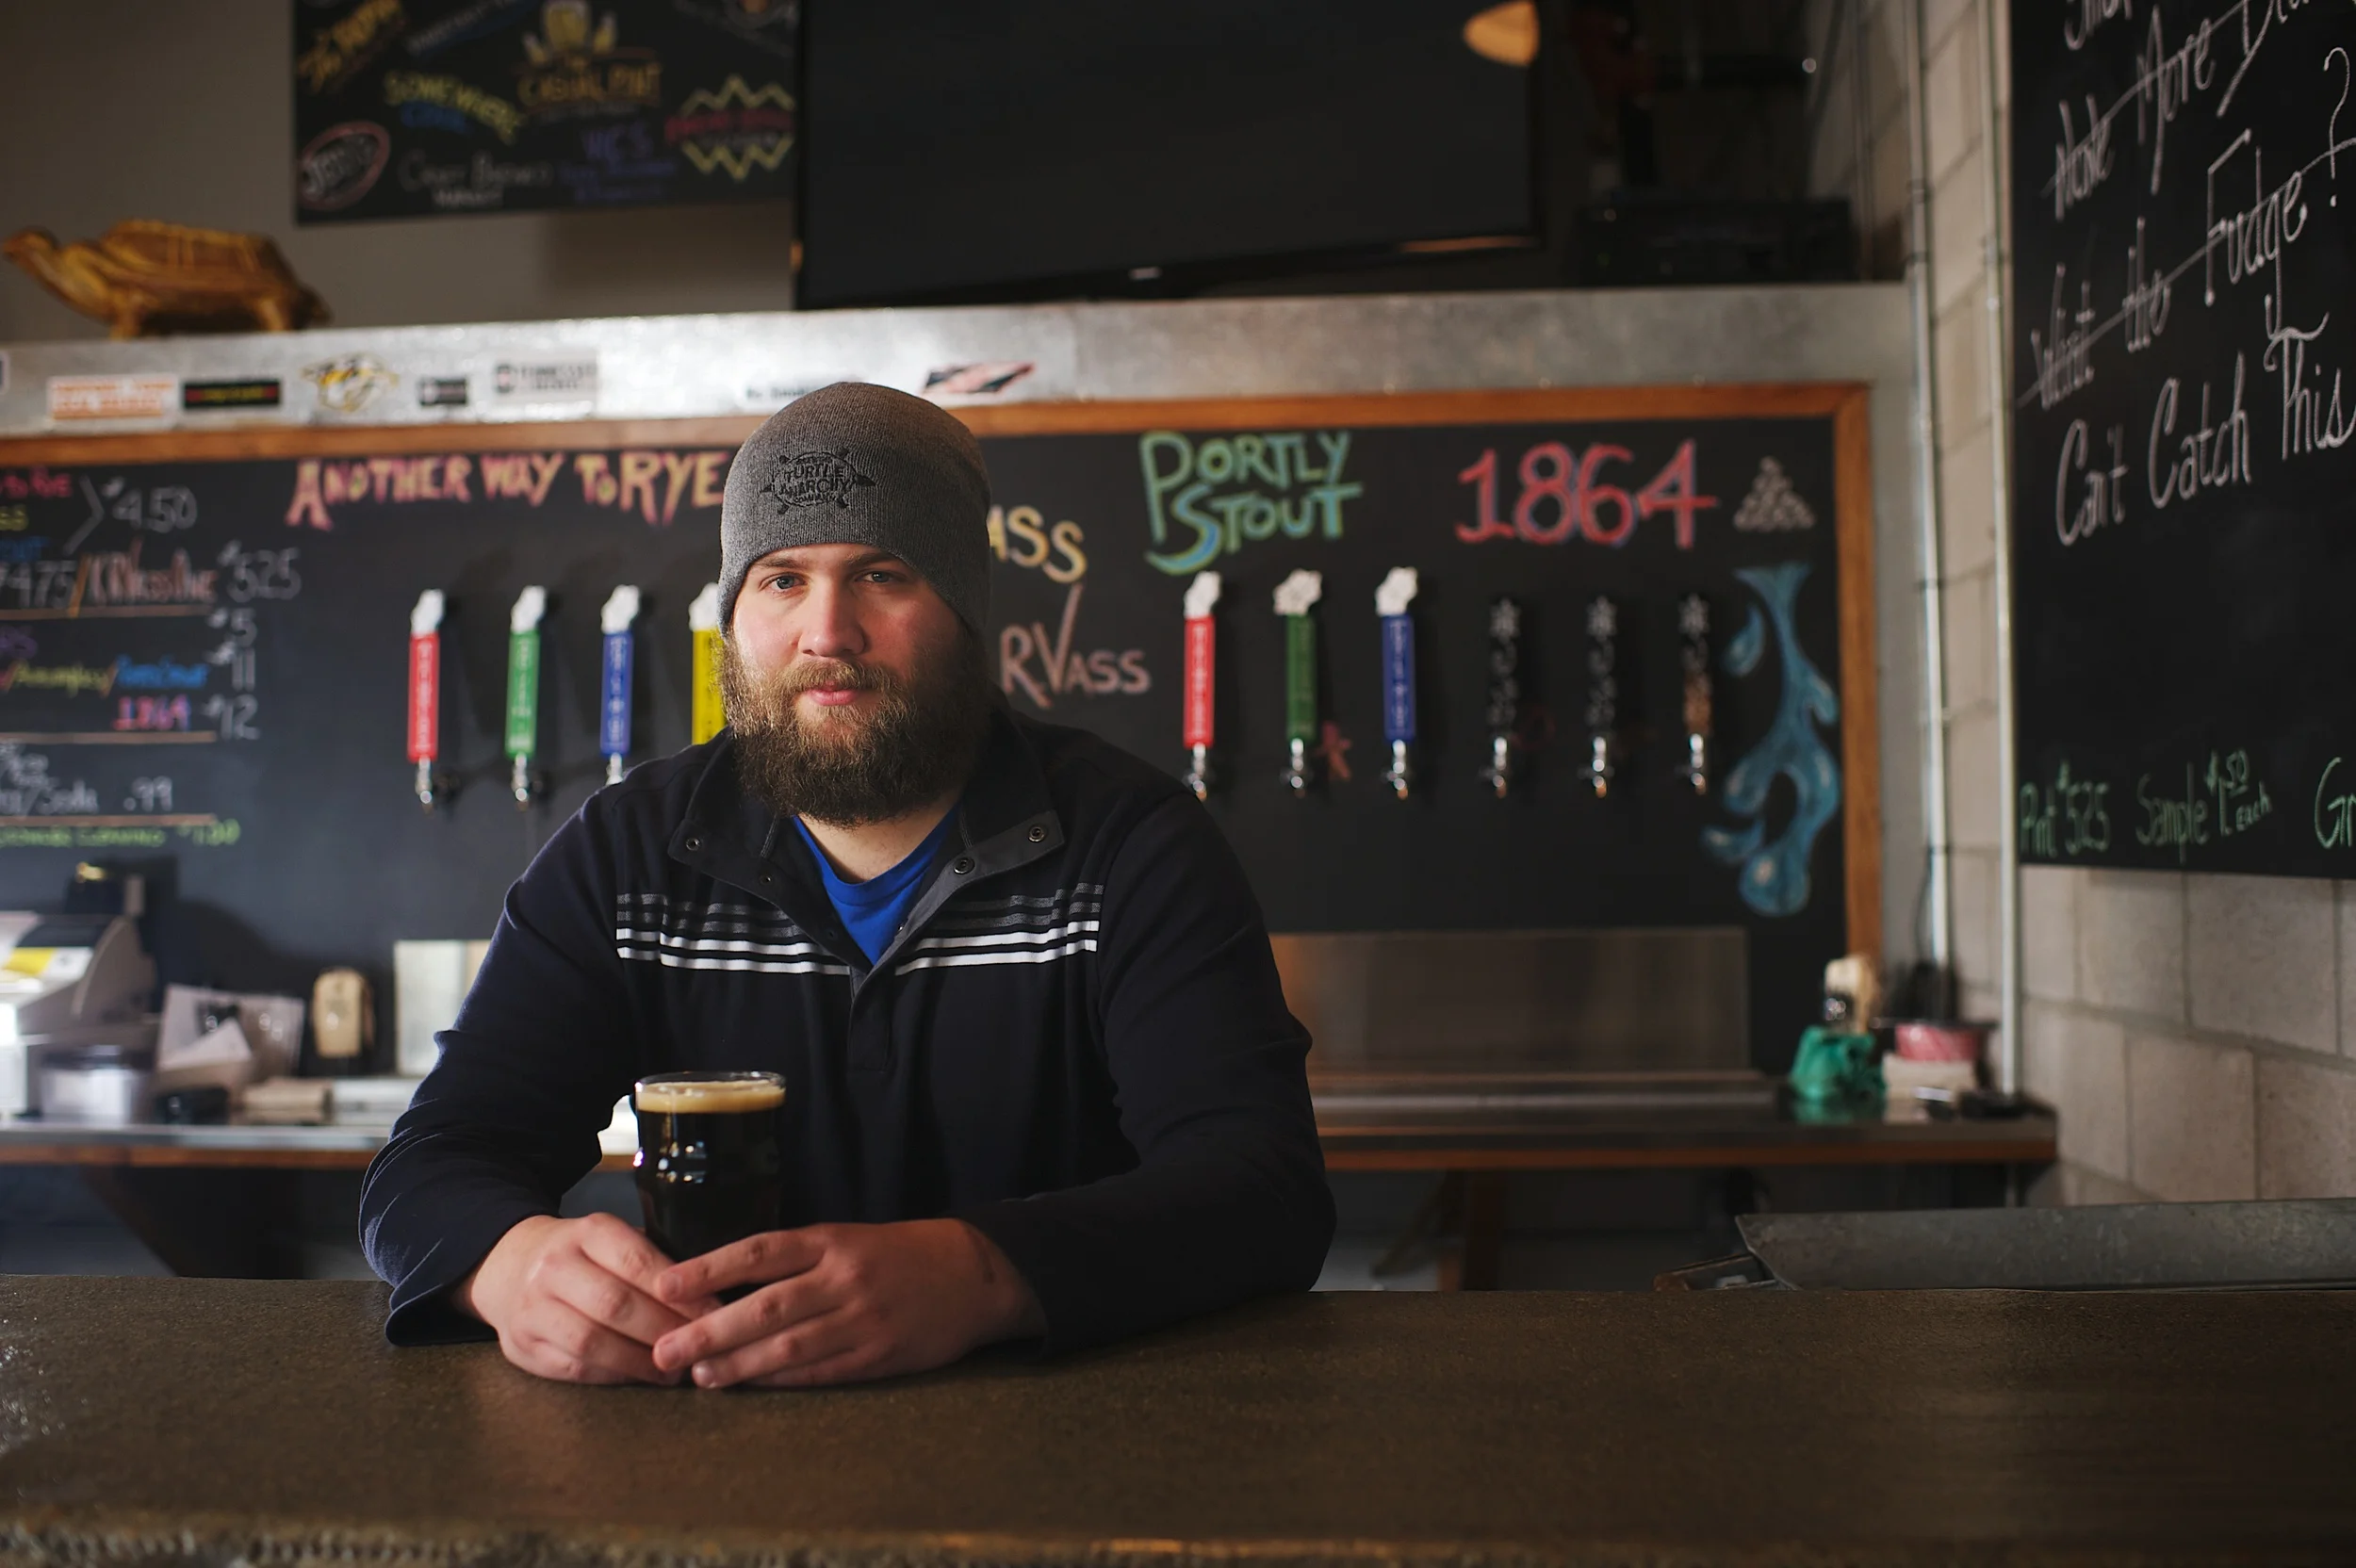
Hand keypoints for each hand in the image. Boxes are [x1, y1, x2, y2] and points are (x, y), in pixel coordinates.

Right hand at [458, 1213, 722, 1385]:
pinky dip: (612, 1375)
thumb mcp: (613, 1239)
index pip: (638, 1262)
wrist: (509, 1265)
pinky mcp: (521, 1346)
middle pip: (616, 1305)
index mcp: (587, 1232)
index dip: (680, 1294)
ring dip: (640, 1362)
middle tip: (698, 1348)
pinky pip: (574, 1367)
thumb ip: (653, 1262)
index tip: (715, 1314)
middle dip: (664, 1331)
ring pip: (592, 1342)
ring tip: (673, 1371)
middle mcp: (554, 1266)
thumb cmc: (583, 1256)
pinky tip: (639, 1376)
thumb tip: (715, 1297)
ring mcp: (531, 1308)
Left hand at [650, 1219, 1044, 1388]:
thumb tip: (724, 1287)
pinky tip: (751, 1386)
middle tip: (666, 1351)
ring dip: (739, 1364)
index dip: (710, 1268)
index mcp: (833, 1240)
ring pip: (789, 1346)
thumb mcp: (849, 1238)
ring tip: (700, 1376)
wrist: (974, 1273)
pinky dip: (781, 1381)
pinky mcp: (881, 1356)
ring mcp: (864, 1319)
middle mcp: (845, 1277)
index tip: (666, 1284)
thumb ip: (796, 1260)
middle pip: (767, 1305)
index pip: (761, 1251)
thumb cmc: (899, 1254)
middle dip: (710, 1330)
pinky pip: (820, 1372)